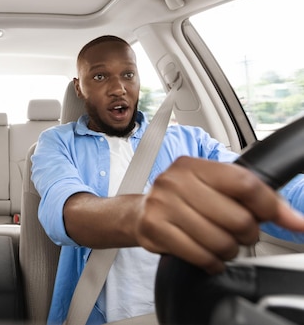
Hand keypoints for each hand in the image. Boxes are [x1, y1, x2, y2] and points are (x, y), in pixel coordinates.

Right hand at [135, 156, 303, 273]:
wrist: (139, 213)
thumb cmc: (182, 201)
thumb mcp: (213, 188)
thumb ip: (253, 198)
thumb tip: (294, 219)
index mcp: (193, 166)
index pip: (243, 183)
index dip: (269, 205)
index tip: (280, 219)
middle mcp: (175, 181)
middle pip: (236, 217)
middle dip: (247, 234)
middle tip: (239, 234)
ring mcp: (162, 204)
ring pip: (219, 241)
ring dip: (228, 251)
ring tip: (221, 246)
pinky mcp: (154, 229)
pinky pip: (200, 255)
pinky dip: (212, 263)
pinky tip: (208, 257)